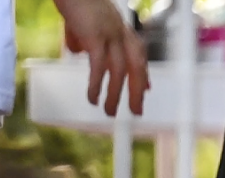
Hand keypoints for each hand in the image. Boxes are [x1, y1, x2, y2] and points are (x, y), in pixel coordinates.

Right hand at [53, 0, 148, 116]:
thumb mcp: (82, 20)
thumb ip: (83, 36)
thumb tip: (78, 51)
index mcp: (120, 27)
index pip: (138, 54)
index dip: (142, 73)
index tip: (146, 90)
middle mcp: (120, 31)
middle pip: (136, 66)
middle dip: (137, 91)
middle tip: (137, 111)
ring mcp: (110, 34)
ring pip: (119, 71)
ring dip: (115, 94)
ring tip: (109, 111)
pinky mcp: (94, 36)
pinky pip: (98, 66)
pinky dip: (96, 84)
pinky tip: (93, 97)